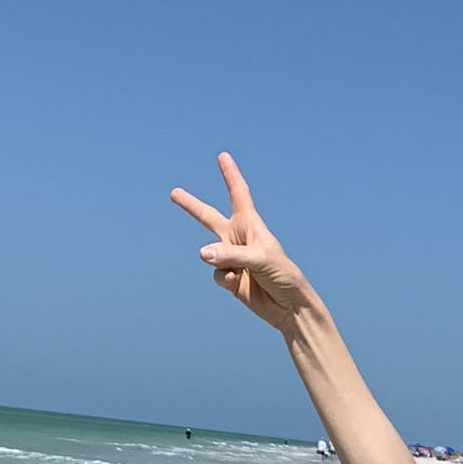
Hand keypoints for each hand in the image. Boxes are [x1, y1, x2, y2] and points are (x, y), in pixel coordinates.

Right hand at [169, 153, 316, 334]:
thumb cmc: (283, 275)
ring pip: (210, 254)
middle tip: (174, 192)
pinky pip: (216, 274)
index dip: (230, 175)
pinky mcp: (229, 279)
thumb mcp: (260, 259)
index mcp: (250, 225)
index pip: (238, 194)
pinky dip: (224, 278)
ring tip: (237, 271)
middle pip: (209, 217)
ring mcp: (232, 259)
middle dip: (191, 206)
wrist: (289, 307)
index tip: (223, 157)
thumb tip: (203, 254)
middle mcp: (238, 239)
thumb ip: (231, 255)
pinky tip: (237, 283)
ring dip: (220, 260)